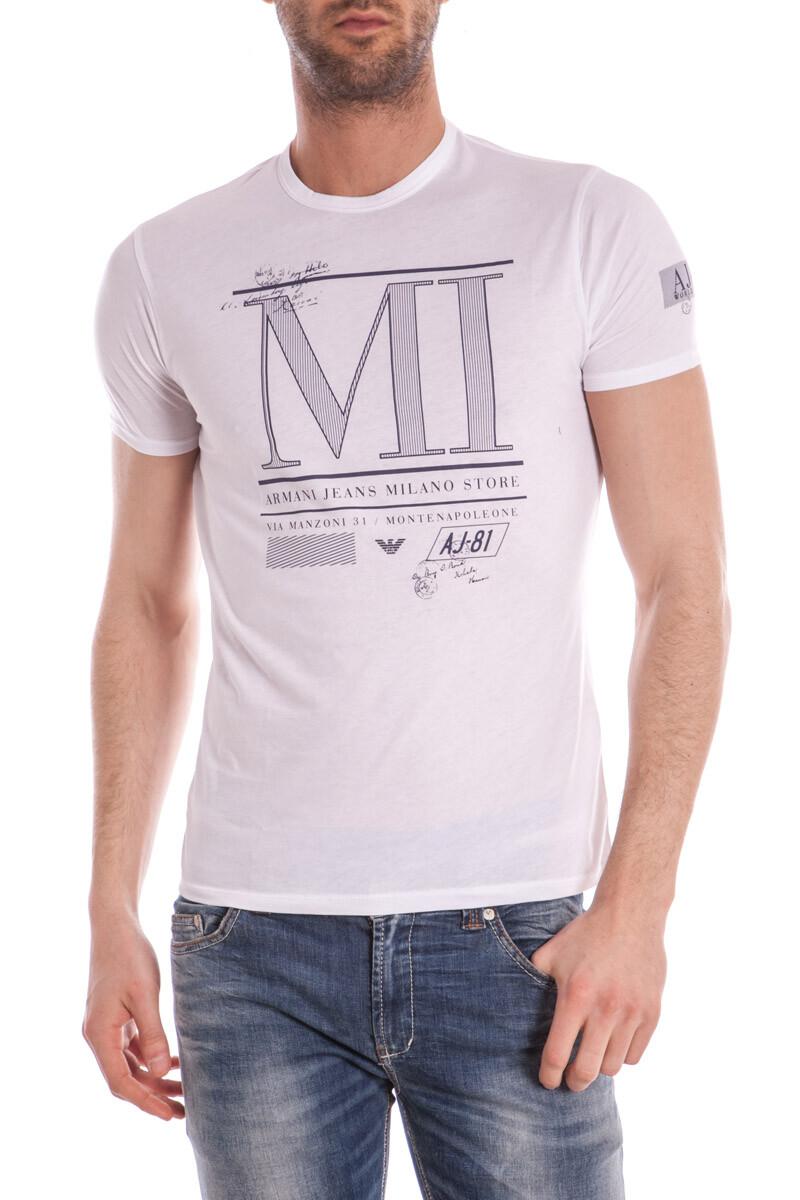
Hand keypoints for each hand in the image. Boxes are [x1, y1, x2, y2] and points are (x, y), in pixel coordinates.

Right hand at [83, 915, 183, 1120]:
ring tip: (184, 1090)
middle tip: (184, 1110)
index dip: (145, 1101)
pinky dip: (151, 1058)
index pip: (121, 1081)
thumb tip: (161, 1071)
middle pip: (125, 1078)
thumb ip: (152, 1034)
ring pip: (130, 1064)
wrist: (115, 926)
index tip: (169, 1114)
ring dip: (154, 1078)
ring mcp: (106, 1026)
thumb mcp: (145, 994)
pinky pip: (132, 1048)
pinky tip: (175, 1061)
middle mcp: (98, 1035)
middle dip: (153, 1095)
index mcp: (99, 1034)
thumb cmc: (129, 955)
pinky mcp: (116, 1017)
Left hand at [530, 900, 666, 1090]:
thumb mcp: (552, 953)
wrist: (631, 915)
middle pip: (587, 1071)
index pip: (557, 1053)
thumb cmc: (586, 934)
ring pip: (612, 1066)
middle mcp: (605, 1009)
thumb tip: (515, 999)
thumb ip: (534, 979)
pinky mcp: (652, 1013)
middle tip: (569, 1081)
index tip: (547, 1082)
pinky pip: (635, 1054)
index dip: (549, 1075)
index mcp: (575, 996)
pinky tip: (612, 1041)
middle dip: (574, 1083)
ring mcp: (632, 1013)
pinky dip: (622, 1054)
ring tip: (591, 1055)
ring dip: (598, 1066)